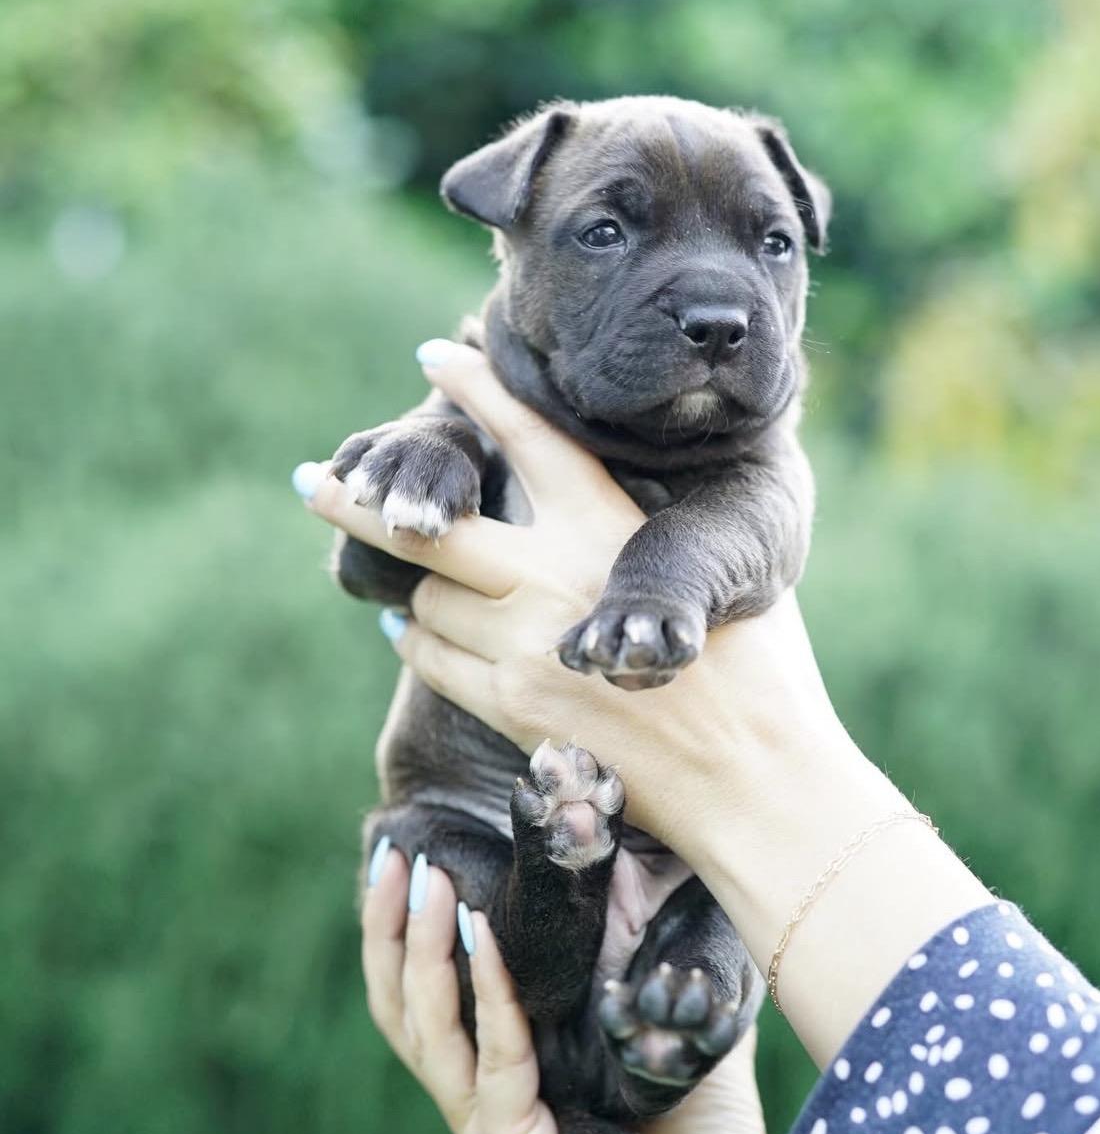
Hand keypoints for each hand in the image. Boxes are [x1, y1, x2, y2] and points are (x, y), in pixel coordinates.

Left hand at [298, 341, 840, 852]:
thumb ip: (628, 538)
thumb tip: (580, 520)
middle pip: (430, 526)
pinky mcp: (511, 706)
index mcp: (609, 526)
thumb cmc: (753, 670)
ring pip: (428, 597)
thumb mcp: (699, 574)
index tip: (432, 358)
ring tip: (409, 576)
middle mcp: (555, 574)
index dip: (475, 389)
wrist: (750, 775)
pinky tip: (413, 628)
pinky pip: (433, 658)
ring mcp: (524, 643)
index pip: (529, 438)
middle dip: (357, 501)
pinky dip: (419, 638)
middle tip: (312, 479)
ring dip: (418, 586)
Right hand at [362, 846, 769, 1133]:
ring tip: (432, 881)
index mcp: (490, 1068)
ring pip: (428, 1032)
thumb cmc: (694, 1127)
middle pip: (402, 1007)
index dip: (396, 926)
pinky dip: (488, 994)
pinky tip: (485, 936)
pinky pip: (492, 1064)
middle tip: (397, 855)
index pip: (416, 992)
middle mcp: (474, 1100)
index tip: (398, 855)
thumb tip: (627, 860)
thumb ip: (638, 946)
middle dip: (391, 925)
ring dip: (425, 947)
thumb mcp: (657, 1012)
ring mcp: (488, 1131)